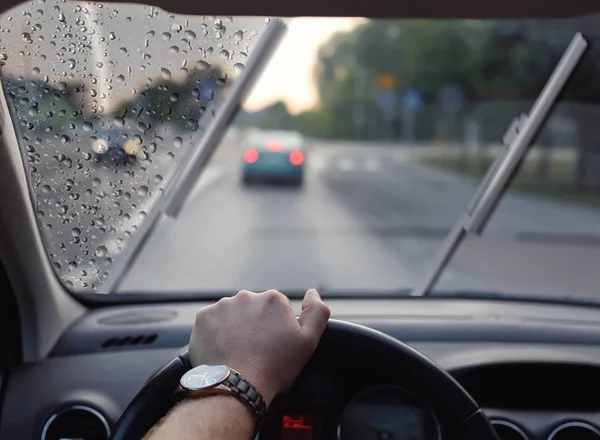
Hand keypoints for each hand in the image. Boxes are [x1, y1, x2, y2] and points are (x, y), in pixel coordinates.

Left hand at [188, 289, 330, 404]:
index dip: (276, 329)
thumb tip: (312, 292)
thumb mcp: (308, 342)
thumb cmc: (274, 367)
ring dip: (236, 328)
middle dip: (255, 325)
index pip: (276, 309)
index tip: (273, 346)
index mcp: (273, 299)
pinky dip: (217, 333)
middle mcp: (247, 296)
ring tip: (238, 352)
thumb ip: (317, 312)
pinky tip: (224, 350)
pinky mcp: (203, 318)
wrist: (236, 386)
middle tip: (256, 351)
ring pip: (233, 315)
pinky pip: (213, 322)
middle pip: (254, 309)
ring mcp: (222, 306)